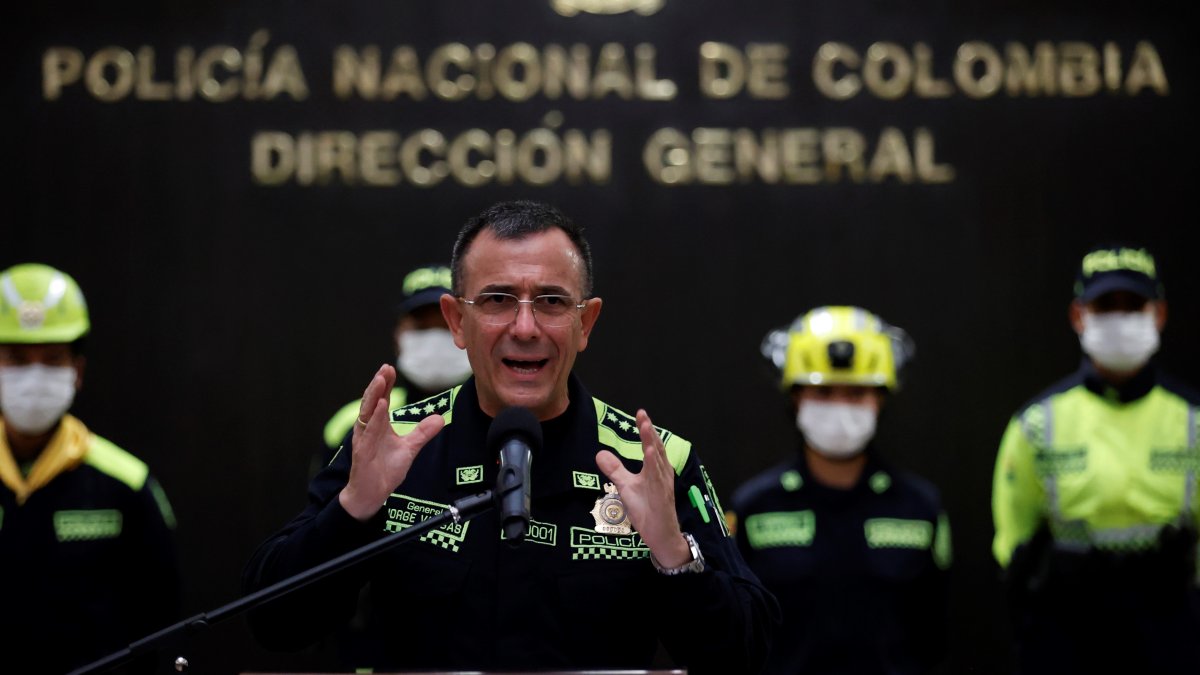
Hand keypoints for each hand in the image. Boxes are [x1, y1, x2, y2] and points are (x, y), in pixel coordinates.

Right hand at [338, 364, 443, 520]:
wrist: (371, 494)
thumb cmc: (384, 470)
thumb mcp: (409, 449)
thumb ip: (422, 433)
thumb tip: (439, 418)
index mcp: (377, 425)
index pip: (380, 399)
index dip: (385, 384)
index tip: (391, 368)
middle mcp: (368, 428)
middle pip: (372, 401)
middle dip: (378, 383)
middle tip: (386, 368)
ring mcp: (364, 439)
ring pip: (367, 413)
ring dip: (374, 395)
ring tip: (381, 379)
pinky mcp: (362, 452)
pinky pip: (369, 432)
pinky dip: (375, 418)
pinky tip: (382, 406)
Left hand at [595, 409, 690, 567]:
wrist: (662, 535)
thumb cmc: (648, 509)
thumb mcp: (627, 487)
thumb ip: (615, 470)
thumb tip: (599, 453)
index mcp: (656, 469)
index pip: (650, 445)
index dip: (646, 430)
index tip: (640, 414)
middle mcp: (662, 474)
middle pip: (656, 448)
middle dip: (649, 431)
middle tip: (643, 415)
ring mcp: (663, 486)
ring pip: (658, 461)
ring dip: (653, 444)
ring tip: (646, 428)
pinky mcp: (662, 498)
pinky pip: (658, 480)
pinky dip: (655, 467)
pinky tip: (650, 455)